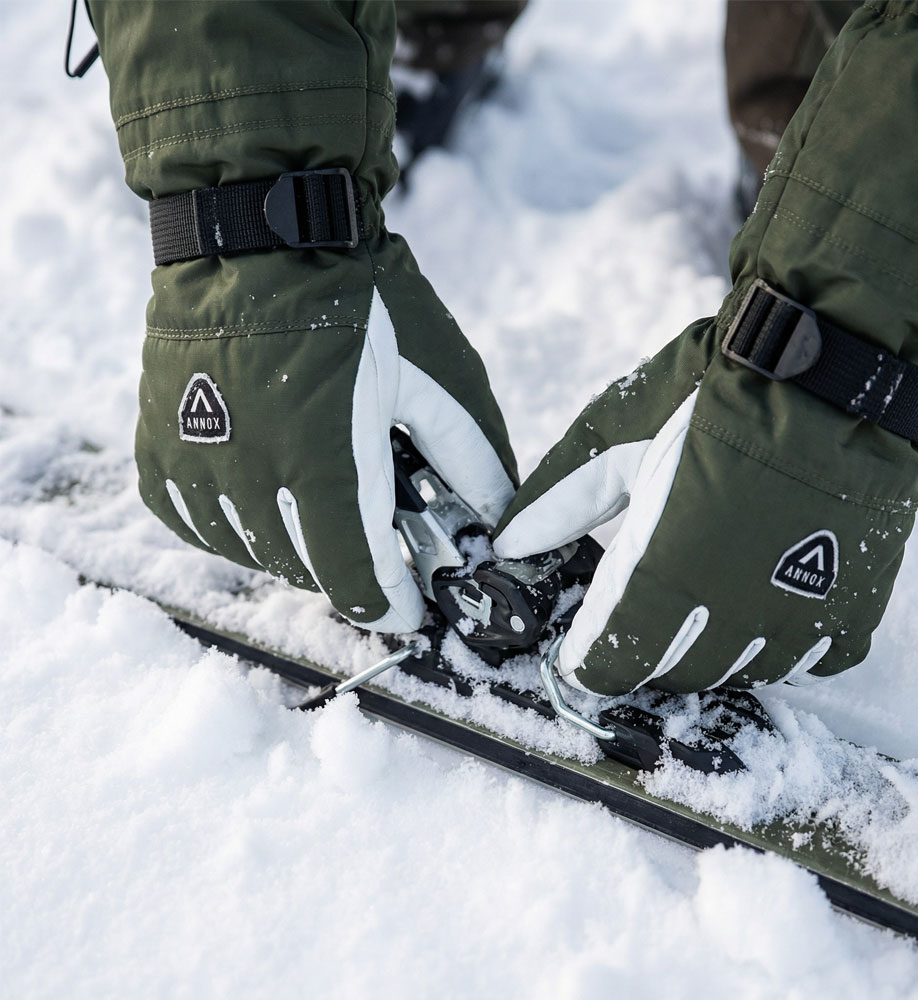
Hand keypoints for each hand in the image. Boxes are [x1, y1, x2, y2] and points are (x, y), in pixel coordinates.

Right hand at [138, 232, 516, 631]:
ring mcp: (195, 457)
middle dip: (347, 569)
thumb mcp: (434, 373)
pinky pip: (186, 520)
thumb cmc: (356, 296)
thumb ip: (468, 455)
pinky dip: (226, 526)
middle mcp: (250, 470)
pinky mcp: (157, 438)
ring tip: (318, 514)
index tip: (404, 609)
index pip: (353, 576)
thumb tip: (500, 520)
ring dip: (292, 550)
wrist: (260, 230)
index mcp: (324, 458)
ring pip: (246, 551)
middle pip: (303, 568)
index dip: (385, 607)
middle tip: (371, 542)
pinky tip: (256, 501)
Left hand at [493, 312, 917, 694]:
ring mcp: (798, 609)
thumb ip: (559, 499)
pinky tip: (767, 612)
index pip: (611, 656)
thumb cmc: (714, 395)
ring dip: (709, 655)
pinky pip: (816, 660)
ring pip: (741, 673)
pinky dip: (785, 648)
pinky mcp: (855, 600)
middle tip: (637, 623)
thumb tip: (508, 543)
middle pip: (672, 672)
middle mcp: (730, 606)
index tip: (578, 655)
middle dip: (644, 656)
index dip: (589, 663)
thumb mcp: (617, 437)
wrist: (828, 366)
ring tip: (698, 614)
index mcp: (663, 568)